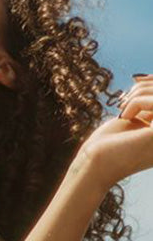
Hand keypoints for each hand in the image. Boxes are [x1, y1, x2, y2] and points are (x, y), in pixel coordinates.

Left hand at [75, 75, 152, 191]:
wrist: (94, 163)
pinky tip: (124, 116)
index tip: (137, 80)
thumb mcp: (136, 119)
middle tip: (126, 98)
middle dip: (148, 86)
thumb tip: (146, 78)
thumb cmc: (110, 143)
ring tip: (123, 106)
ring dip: (141, 92)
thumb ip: (150, 103)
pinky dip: (137, 101)